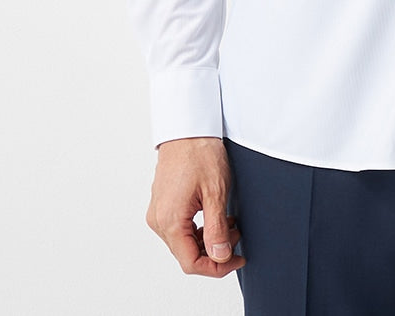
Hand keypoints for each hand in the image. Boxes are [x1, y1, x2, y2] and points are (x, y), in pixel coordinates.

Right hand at [145, 136, 244, 277]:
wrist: (187, 128)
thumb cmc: (200, 153)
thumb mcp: (215, 192)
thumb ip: (216, 229)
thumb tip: (220, 257)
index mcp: (169, 220)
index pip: (190, 263)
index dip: (216, 267)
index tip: (236, 259)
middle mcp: (159, 220)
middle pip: (187, 254)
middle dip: (215, 250)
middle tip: (236, 234)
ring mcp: (158, 212)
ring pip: (184, 242)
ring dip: (208, 239)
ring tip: (229, 223)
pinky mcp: (163, 204)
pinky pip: (179, 228)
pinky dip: (199, 229)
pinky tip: (215, 217)